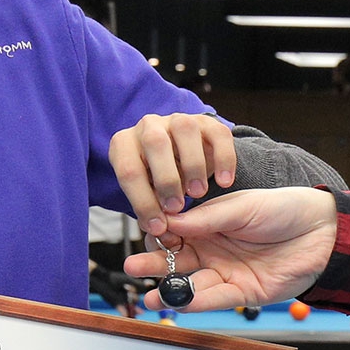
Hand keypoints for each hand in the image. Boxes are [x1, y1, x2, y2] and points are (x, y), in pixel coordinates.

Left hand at [111, 113, 236, 236]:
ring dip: (193, 165)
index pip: (128, 170)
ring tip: (199, 193)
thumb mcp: (147, 195)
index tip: (159, 226)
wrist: (182, 158)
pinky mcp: (207, 122)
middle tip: (177, 208)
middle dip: (166, 179)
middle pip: (155, 143)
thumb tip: (158, 229)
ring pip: (186, 130)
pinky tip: (224, 182)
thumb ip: (150, 210)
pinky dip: (224, 159)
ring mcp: (178, 120)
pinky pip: (218, 134)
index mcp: (125, 144)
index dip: (142, 201)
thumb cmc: (158, 181)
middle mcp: (149, 126)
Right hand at [121, 187, 338, 309]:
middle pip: (176, 260)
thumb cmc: (284, 209)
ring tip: (149, 298)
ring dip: (169, 292)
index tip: (146, 232)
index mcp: (210, 224)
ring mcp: (226, 272)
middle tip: (132, 267)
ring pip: (191, 284)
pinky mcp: (244, 293)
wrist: (323, 231)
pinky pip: (216, 299)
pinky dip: (197, 302)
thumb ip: (207, 218)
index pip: (174, 232)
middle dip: (154, 265)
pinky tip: (179, 303)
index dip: (159, 234)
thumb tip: (169, 221)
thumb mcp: (242, 207)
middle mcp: (213, 249)